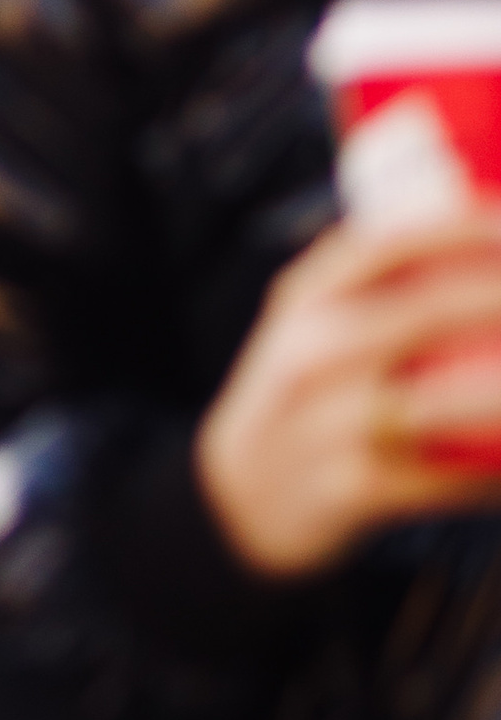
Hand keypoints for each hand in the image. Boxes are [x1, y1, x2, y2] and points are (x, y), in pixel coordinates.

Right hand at [196, 206, 500, 576]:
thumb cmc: (307, 388)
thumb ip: (379, 279)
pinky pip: (438, 478)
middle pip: (422, 314)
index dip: (461, 230)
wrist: (243, 490)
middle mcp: (310, 352)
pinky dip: (489, 471)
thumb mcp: (316, 319)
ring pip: (437, 404)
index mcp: (307, 298)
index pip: (386, 244)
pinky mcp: (347, 487)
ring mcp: (324, 422)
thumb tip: (478, 229)